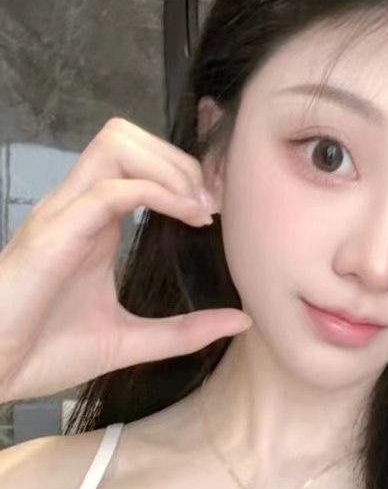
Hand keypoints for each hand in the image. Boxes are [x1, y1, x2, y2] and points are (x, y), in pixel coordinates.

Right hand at [0, 117, 251, 402]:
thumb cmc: (44, 352)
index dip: (183, 170)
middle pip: (127, 136)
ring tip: (199, 207)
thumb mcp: (130, 341)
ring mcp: (63, 214)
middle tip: (211, 204)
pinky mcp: (54, 232)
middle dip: (179, 159)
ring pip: (116, 144)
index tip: (216, 209)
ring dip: (168, 167)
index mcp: (93, 222)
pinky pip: (109, 188)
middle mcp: (77, 206)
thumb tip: (241, 321)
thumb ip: (184, 332)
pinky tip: (186, 216)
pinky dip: (155, 191)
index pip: (137, 160)